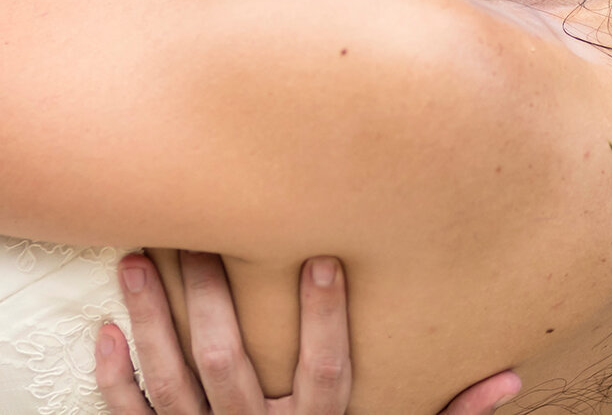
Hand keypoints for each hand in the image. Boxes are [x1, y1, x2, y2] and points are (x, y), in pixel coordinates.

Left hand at [95, 250, 521, 414]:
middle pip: (231, 361)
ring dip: (152, 318)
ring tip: (138, 256)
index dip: (327, 317)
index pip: (327, 371)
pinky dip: (113, 378)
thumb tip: (509, 382)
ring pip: (171, 379)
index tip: (324, 256)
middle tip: (200, 229)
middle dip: (211, 295)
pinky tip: (102, 329)